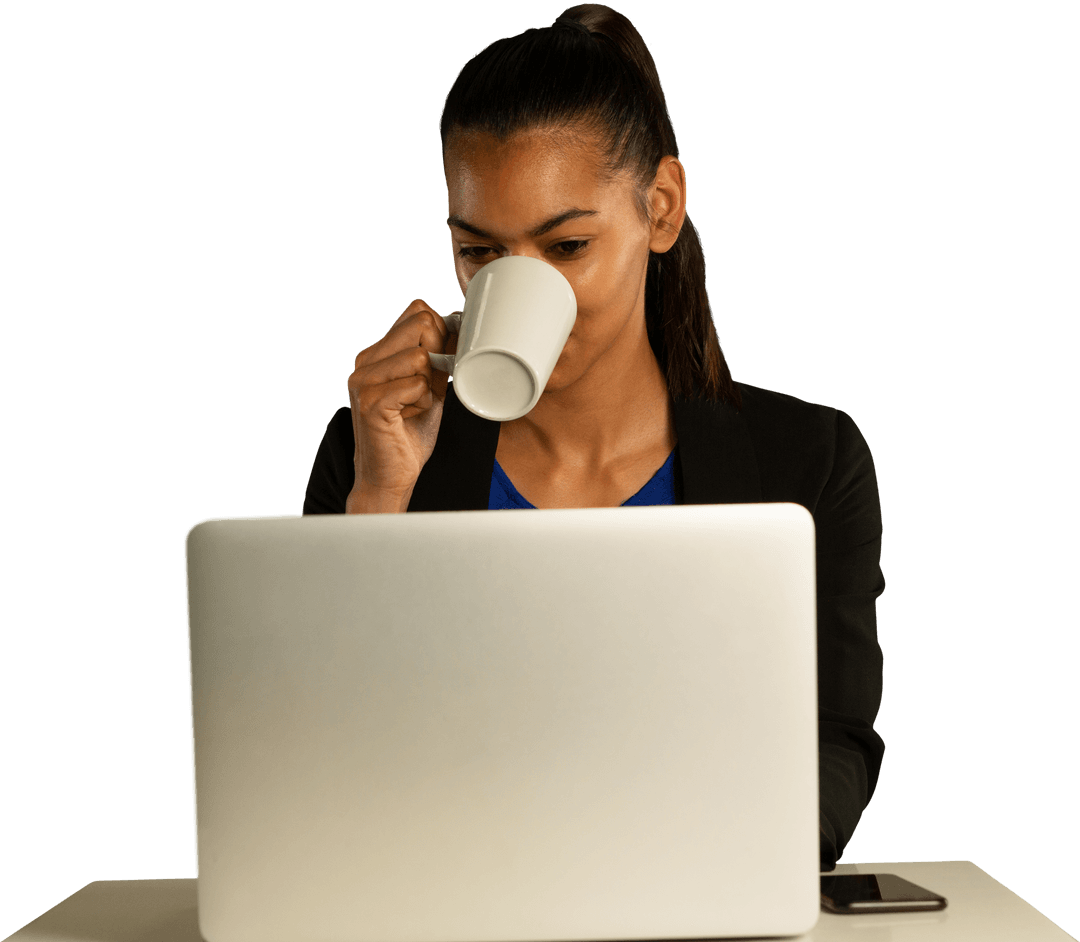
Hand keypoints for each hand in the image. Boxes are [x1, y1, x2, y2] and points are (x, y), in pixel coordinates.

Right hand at [345, 299, 457, 512]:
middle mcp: (365, 360)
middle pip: (421, 324)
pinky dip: (423, 403)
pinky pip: (417, 384)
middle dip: (438, 355)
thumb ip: (438, 357)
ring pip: (420, 357)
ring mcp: (363, 379)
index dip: (440, 333)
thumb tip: (459, 326)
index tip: (438, 365)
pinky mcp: (370, 401)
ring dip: (429, 386)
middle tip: (427, 387)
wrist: (391, 475)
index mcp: (377, 352)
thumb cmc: (409, 432)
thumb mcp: (430, 387)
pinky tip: (408, 416)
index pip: (417, 311)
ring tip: (414, 406)